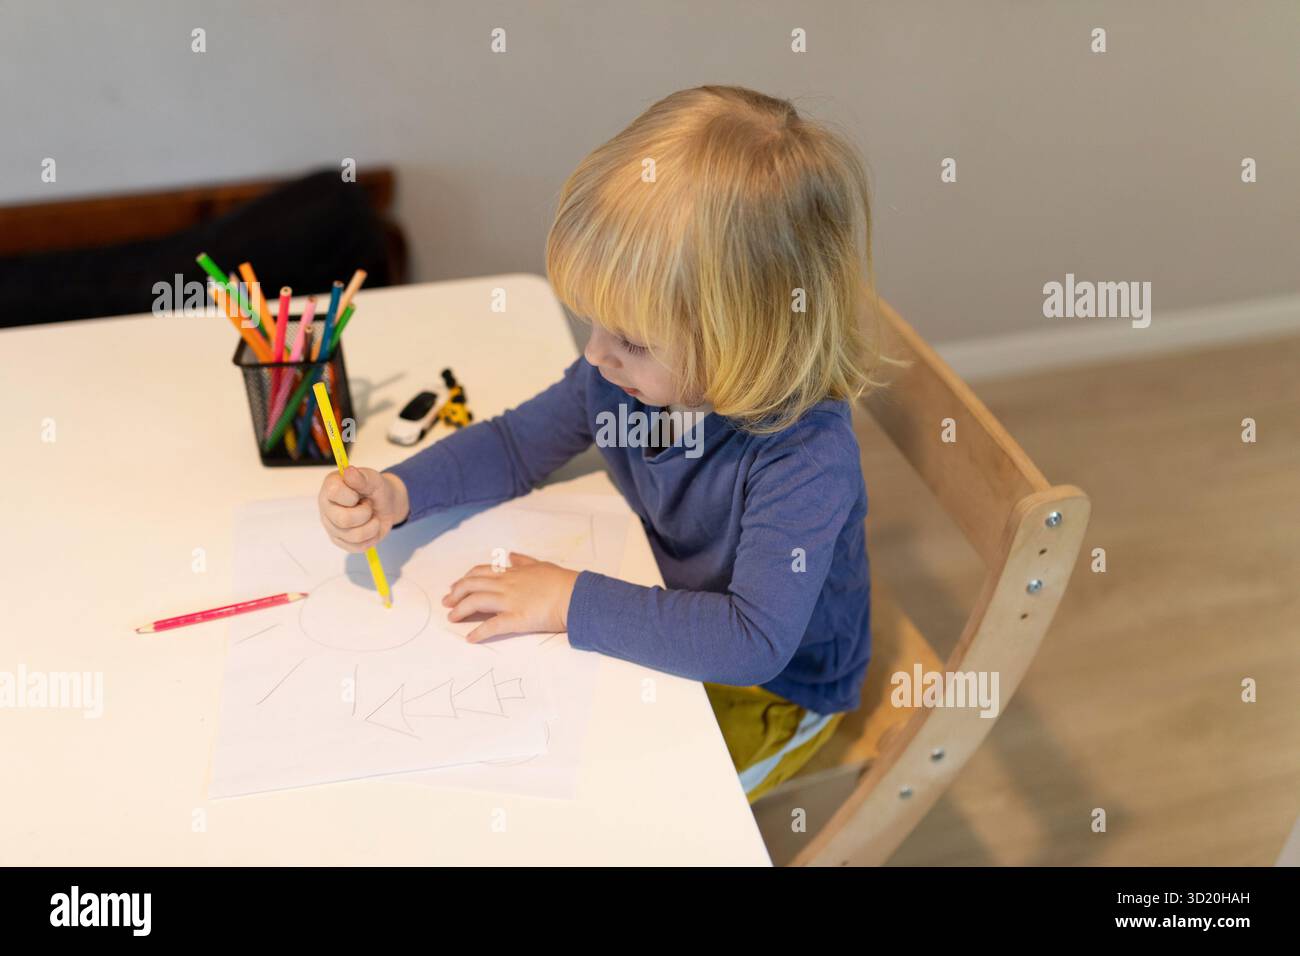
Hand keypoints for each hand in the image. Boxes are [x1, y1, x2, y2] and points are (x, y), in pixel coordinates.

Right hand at [318, 466, 409, 551]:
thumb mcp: (374, 480)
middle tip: (368, 505)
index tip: (359, 493)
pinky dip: (372, 537)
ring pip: (353, 536)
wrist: (386, 504)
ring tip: (371, 516)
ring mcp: (331, 526)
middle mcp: (326, 507)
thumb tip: (348, 471)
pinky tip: (370, 526)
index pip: (335, 493)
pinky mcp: (340, 541)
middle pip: (344, 519)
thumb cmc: (375, 489)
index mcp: (330, 487)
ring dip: (372, 525)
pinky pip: (358, 547)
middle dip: (365, 513)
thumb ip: (362, 478)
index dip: (353, 495)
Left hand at [442, 552, 578, 642]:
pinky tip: (470, 638)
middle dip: (455, 594)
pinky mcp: (516, 619)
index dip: (465, 579)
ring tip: (452, 618)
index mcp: (512, 573)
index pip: (481, 572)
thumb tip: (510, 555)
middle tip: (447, 603)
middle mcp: (506, 585)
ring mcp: (509, 601)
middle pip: (472, 585)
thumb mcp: (541, 565)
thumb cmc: (562, 581)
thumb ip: (523, 561)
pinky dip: (478, 632)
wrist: (575, 595)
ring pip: (476, 602)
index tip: (455, 587)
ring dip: (460, 610)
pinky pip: (491, 626)